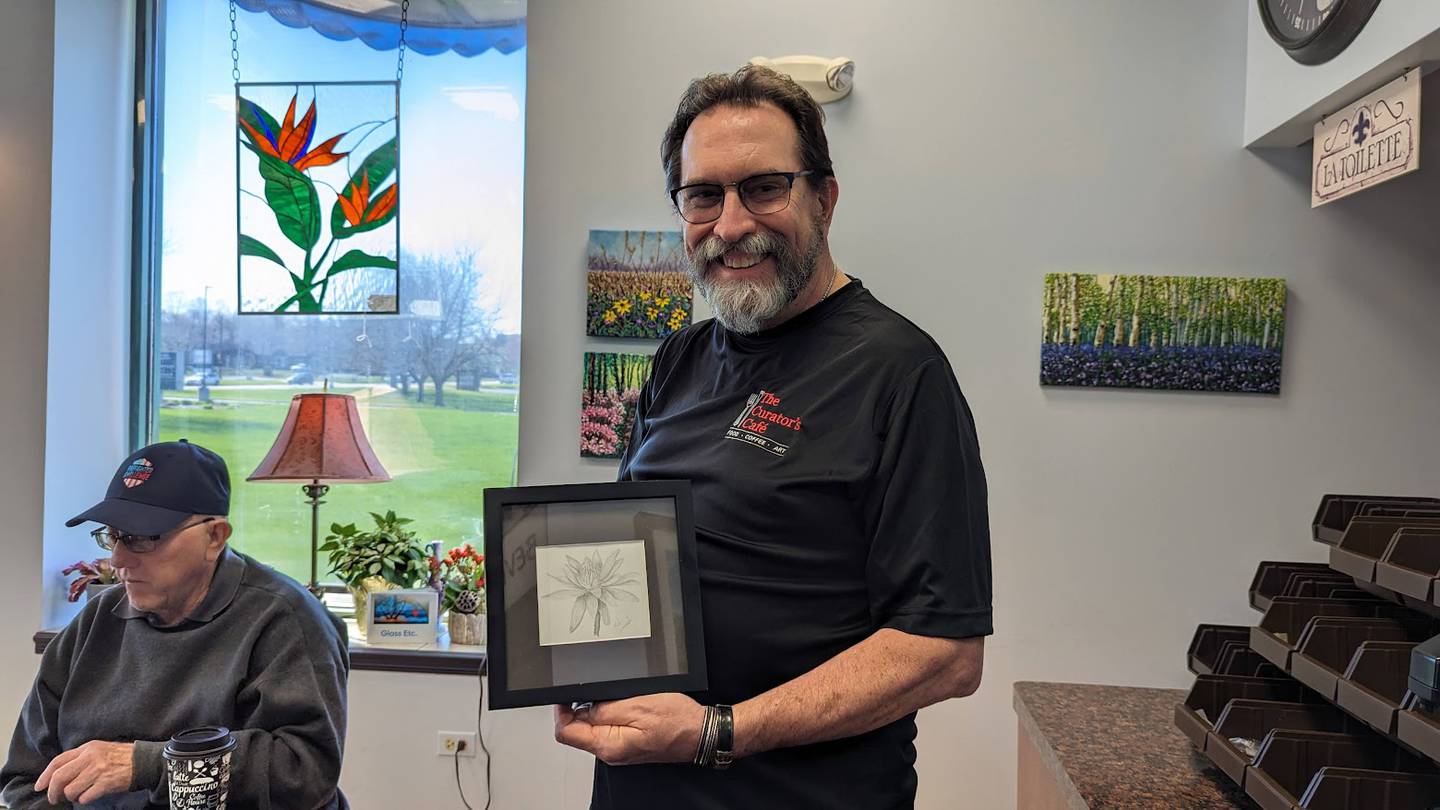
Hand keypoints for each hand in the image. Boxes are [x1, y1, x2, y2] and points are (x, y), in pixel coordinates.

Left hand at [36, 740, 133, 804]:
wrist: (144, 762)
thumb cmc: (120, 757)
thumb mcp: (99, 749)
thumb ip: (80, 758)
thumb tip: (58, 775)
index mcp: (87, 748)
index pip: (58, 762)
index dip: (45, 776)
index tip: (40, 786)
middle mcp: (90, 758)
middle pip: (60, 777)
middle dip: (53, 791)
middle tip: (54, 798)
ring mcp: (98, 771)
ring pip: (71, 790)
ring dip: (71, 797)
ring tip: (78, 795)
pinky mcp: (106, 783)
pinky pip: (85, 797)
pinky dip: (84, 800)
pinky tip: (89, 796)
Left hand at [554, 693, 703, 764]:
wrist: (700, 733)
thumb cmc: (677, 721)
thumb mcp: (637, 705)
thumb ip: (604, 709)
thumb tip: (580, 707)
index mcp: (608, 746)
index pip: (566, 732)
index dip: (561, 710)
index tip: (566, 694)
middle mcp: (611, 752)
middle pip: (577, 730)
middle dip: (579, 707)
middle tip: (595, 690)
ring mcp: (619, 749)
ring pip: (593, 727)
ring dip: (596, 709)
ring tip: (614, 696)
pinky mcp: (628, 743)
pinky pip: (608, 728)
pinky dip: (610, 713)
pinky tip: (624, 704)